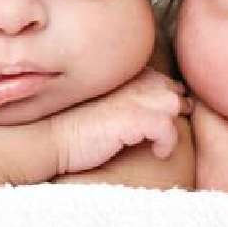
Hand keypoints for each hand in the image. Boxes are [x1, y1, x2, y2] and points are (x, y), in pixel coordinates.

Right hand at [51, 68, 191, 173]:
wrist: (53, 138)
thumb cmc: (76, 124)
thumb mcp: (104, 104)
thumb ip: (126, 97)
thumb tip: (152, 106)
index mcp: (123, 74)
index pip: (161, 79)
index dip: (164, 98)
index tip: (158, 118)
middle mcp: (130, 80)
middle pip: (172, 88)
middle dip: (173, 110)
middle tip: (162, 131)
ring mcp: (133, 97)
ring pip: (174, 104)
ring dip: (170, 124)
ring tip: (160, 142)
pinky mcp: (133, 118)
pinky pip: (168, 127)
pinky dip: (167, 142)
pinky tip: (158, 152)